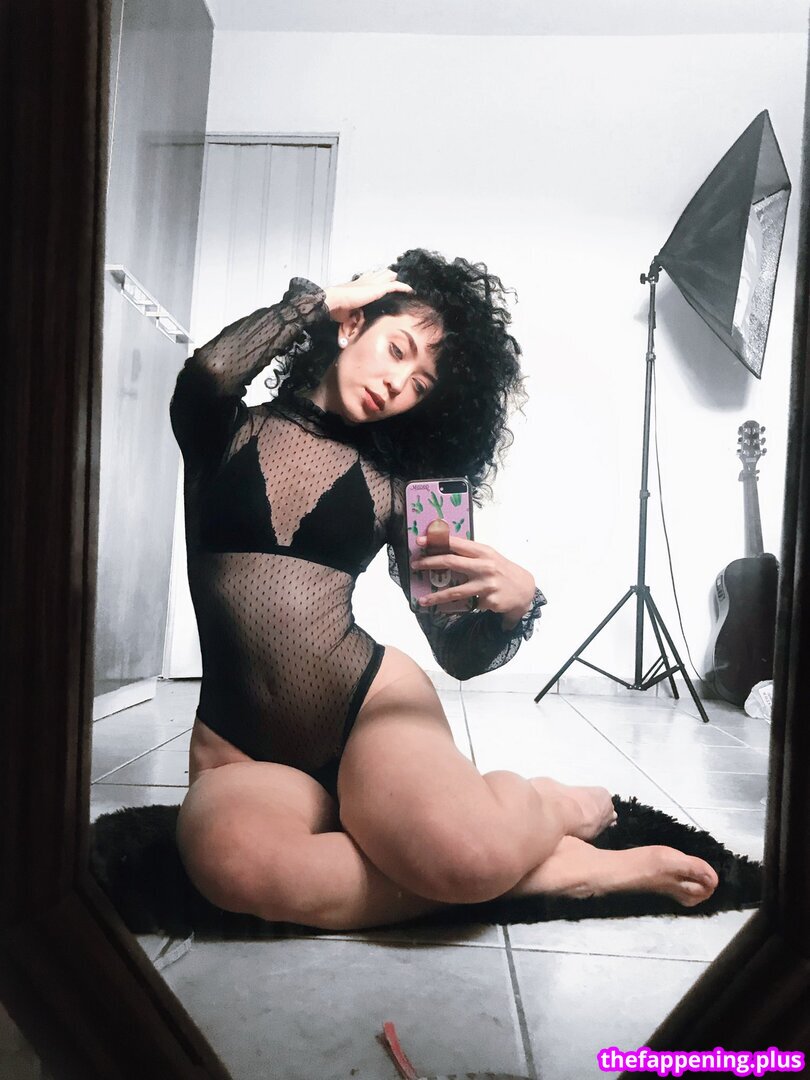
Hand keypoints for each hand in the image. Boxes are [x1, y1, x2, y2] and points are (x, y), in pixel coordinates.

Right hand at [324, 269, 412, 323]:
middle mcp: (366, 280)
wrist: (335, 300)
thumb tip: (349, 333)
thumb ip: (350, 319)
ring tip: (404, 286)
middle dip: (387, 276)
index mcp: (358, 284)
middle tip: (395, 282)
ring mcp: (373, 283)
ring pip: (389, 275)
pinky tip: (411, 290)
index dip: (376, 279)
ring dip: (395, 280)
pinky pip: (395, 286)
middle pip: (380, 273)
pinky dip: (403, 287)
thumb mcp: (345, 314)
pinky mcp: (379, 288)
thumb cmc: (337, 307)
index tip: (381, 282)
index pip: (369, 277)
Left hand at [411, 520, 535, 629]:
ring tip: (423, 601)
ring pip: (455, 591)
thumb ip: (469, 554)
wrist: (524, 589)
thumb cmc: (501, 570)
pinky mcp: (489, 600)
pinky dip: (460, 606)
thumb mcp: (489, 557)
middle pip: (451, 562)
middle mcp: (484, 566)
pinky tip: (454, 609)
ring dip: (436, 597)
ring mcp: (487, 584)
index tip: (420, 542)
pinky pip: (468, 604)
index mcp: (483, 551)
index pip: (456, 543)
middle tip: (415, 566)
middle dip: (430, 563)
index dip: (437, 542)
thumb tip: (442, 551)